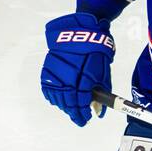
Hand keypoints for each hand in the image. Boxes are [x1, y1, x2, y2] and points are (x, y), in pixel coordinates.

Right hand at [42, 12, 114, 126]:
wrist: (82, 31)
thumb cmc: (96, 52)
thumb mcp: (104, 73)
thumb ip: (101, 93)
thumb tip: (99, 111)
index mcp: (83, 79)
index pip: (80, 104)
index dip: (83, 114)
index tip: (86, 119)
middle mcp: (67, 78)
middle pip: (67, 103)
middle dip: (74, 113)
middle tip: (79, 118)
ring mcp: (56, 73)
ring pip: (57, 97)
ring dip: (64, 106)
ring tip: (70, 109)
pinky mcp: (48, 68)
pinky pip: (48, 88)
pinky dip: (53, 96)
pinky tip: (58, 100)